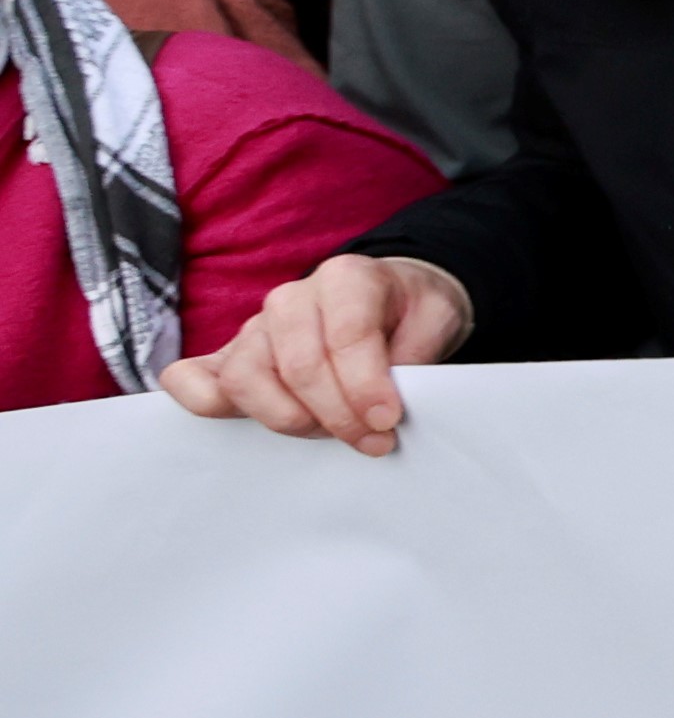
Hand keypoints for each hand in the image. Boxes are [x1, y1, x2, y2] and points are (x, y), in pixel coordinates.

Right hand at [160, 254, 469, 452]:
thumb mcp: (438, 320)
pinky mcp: (229, 357)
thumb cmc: (410, 313)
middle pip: (298, 366)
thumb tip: (382, 404)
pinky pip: (190, 377)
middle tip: (372, 439)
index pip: (346, 335)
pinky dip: (202, 401)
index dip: (365, 386)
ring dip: (287, 418)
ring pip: (245, 378)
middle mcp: (292, 298)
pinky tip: (239, 423)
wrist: (390, 301)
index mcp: (346, 278)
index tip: (387, 422)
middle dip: (337, 415)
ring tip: (329, 432)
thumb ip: (418, 354)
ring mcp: (254, 328)